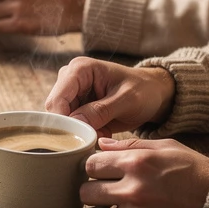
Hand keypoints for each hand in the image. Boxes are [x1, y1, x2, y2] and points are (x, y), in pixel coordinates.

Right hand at [45, 57, 175, 136]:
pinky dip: (84, 133)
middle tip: (93, 138)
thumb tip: (74, 123)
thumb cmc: (143, 90)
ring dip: (79, 132)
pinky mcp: (75, 107)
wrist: (153, 95)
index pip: (57, 99)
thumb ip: (100, 111)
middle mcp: (69, 79)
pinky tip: (102, 132)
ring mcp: (71, 94)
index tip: (78, 138)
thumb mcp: (127, 100)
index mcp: (79, 69)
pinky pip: (71, 126)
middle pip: (55, 112)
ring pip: (61, 121)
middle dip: (72, 128)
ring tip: (102, 133)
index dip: (63, 121)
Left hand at [80, 138, 208, 207]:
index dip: (94, 168)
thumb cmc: (198, 174)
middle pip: (85, 193)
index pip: (90, 165)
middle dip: (92, 191)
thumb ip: (131, 145)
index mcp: (137, 163)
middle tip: (104, 191)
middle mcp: (134, 191)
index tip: (101, 171)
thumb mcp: (168, 148)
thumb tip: (102, 145)